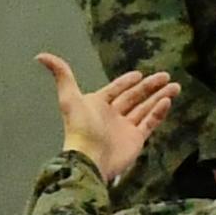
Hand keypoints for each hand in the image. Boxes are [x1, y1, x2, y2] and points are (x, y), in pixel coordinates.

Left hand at [36, 53, 173, 184]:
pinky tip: (168, 101)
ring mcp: (126, 127)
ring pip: (145, 108)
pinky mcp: (136, 139)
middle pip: (135, 97)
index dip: (126, 82)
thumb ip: (61, 75)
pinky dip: (159, 112)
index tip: (139, 73)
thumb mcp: (69, 98)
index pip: (116, 89)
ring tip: (175, 86)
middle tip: (166, 75)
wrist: (90, 159)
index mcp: (98, 104)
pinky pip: (150, 122)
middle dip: (150, 86)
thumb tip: (41, 55)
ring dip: (159, 97)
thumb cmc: (80, 128)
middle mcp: (113, 114)